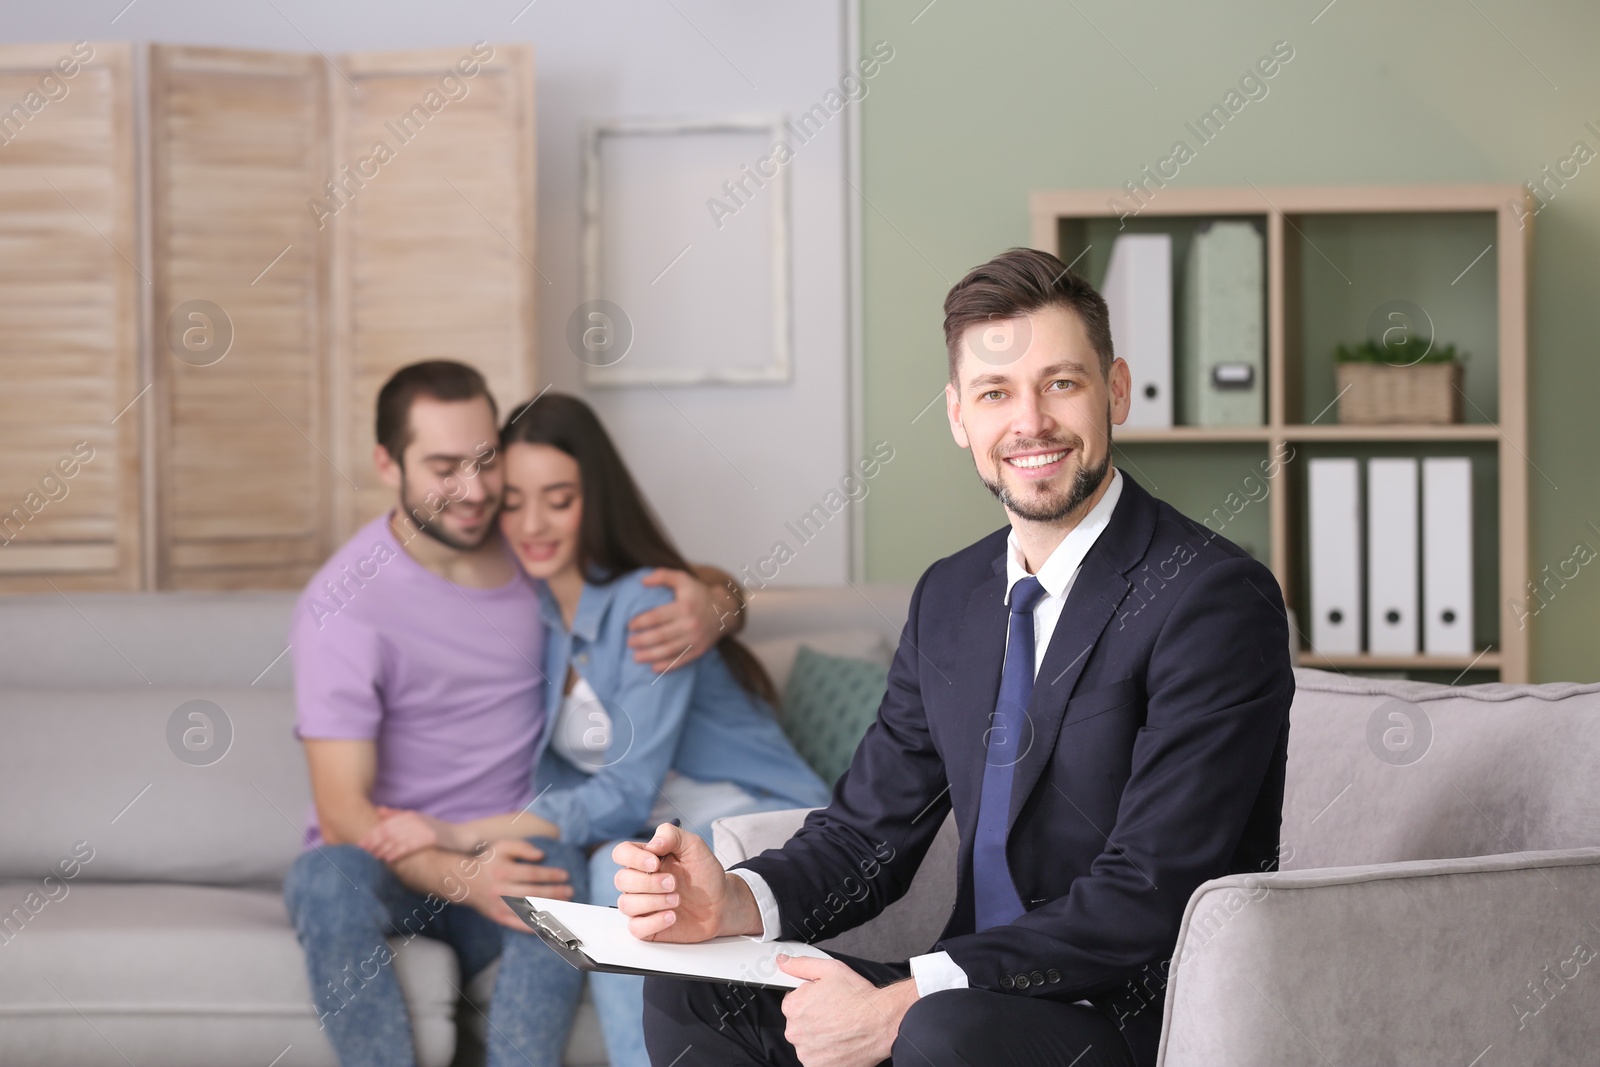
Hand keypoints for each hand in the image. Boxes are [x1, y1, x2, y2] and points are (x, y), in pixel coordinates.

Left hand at [359, 806, 461, 861]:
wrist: (461, 837)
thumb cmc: (436, 831)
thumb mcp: (417, 820)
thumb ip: (398, 815)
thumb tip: (379, 810)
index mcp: (409, 815)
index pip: (386, 824)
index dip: (372, 834)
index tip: (360, 844)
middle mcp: (415, 820)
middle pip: (389, 830)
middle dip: (373, 841)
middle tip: (361, 852)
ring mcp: (424, 828)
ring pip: (397, 838)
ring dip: (383, 848)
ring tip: (372, 857)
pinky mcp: (431, 838)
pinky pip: (410, 845)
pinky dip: (397, 852)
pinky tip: (388, 859)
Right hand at [446, 837, 573, 931]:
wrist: (465, 882)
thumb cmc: (489, 861)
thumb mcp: (502, 846)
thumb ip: (522, 847)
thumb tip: (541, 855)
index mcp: (503, 871)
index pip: (532, 874)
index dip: (550, 875)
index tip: (565, 875)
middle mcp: (501, 890)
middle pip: (533, 893)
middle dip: (554, 893)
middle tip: (571, 891)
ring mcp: (499, 906)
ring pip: (528, 910)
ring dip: (549, 910)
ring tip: (566, 907)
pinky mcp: (498, 918)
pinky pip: (518, 924)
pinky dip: (534, 927)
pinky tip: (548, 925)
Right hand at [612, 822, 760, 941]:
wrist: (721, 903)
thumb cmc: (705, 873)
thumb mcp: (694, 846)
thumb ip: (672, 835)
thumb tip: (652, 843)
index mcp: (646, 859)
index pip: (621, 853)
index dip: (633, 858)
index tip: (655, 863)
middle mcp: (639, 881)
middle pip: (621, 880)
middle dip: (649, 883)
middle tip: (674, 883)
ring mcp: (642, 904)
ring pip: (626, 904)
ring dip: (653, 902)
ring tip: (677, 900)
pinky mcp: (648, 926)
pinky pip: (635, 927)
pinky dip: (654, 922)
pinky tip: (672, 916)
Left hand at [630, 568, 727, 671]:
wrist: (724, 610)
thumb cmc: (697, 594)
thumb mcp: (683, 579)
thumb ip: (662, 576)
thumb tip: (642, 580)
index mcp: (684, 607)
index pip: (657, 616)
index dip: (641, 622)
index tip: (629, 625)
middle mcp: (691, 624)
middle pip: (661, 636)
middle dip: (642, 641)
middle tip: (629, 642)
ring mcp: (696, 639)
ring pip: (669, 650)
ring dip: (650, 656)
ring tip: (635, 657)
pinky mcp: (699, 650)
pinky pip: (681, 661)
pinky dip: (666, 666)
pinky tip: (653, 667)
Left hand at [778, 956, 916, 1066]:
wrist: (881, 1024)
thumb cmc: (858, 998)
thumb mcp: (830, 970)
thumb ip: (801, 965)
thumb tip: (783, 962)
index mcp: (793, 1007)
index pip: (792, 1002)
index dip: (810, 999)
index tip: (825, 1000)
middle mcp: (794, 1032)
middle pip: (799, 1023)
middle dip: (814, 1018)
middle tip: (835, 1013)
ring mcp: (806, 1053)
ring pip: (808, 1042)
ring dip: (820, 1037)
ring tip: (840, 1028)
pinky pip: (817, 1058)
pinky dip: (827, 1053)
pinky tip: (840, 1042)